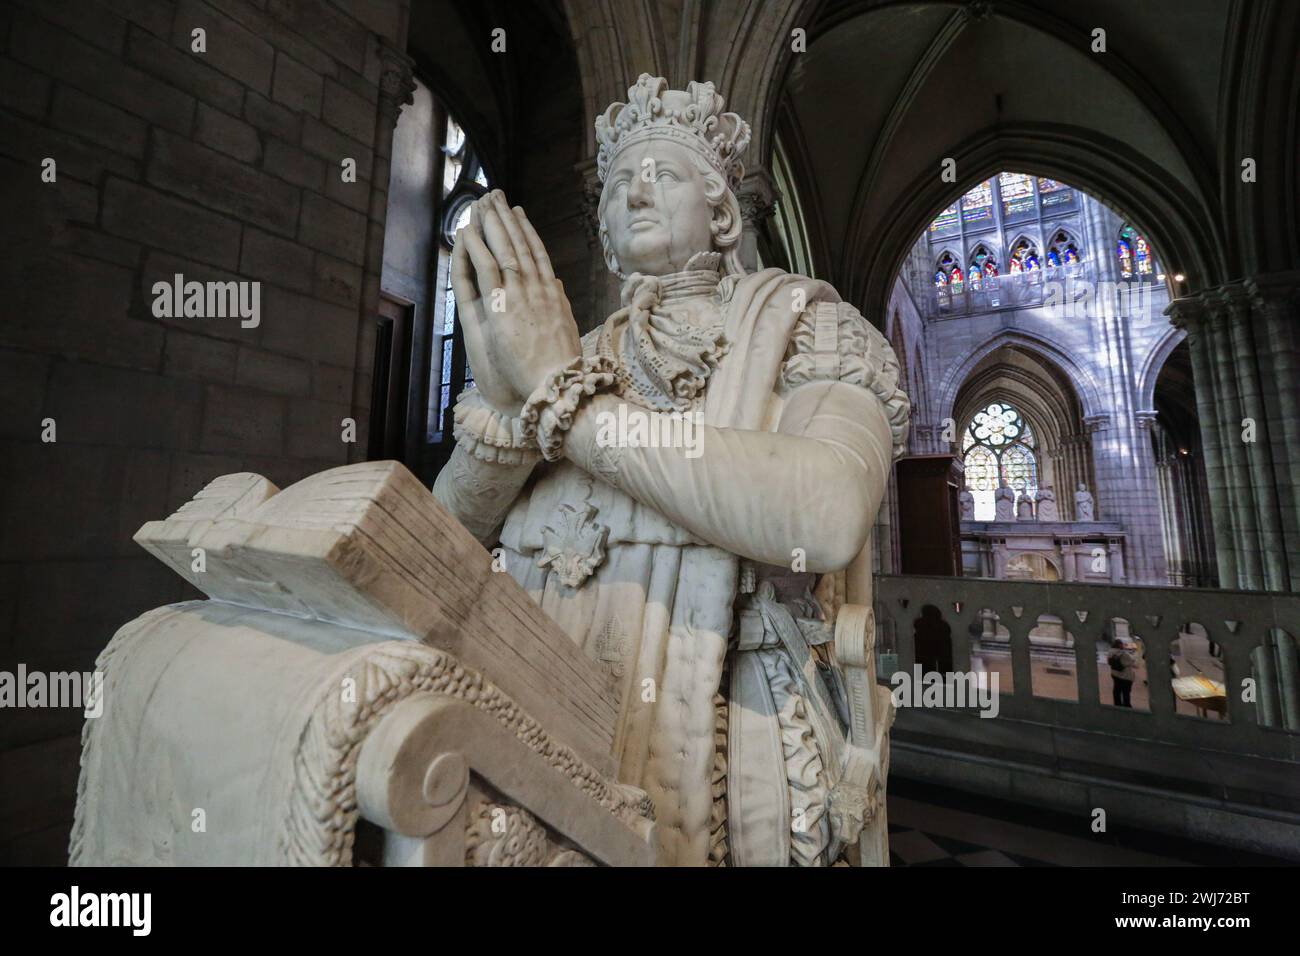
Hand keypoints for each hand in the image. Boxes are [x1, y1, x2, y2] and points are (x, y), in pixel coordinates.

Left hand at [451, 190, 581, 415]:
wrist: (559, 384)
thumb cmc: (562, 365)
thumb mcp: (567, 328)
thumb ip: (560, 304)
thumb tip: (558, 288)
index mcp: (553, 295)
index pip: (538, 254)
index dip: (527, 231)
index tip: (519, 213)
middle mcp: (539, 288)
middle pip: (520, 244)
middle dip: (506, 218)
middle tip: (495, 195)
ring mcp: (521, 295)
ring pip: (503, 249)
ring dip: (490, 223)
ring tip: (480, 202)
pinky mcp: (503, 306)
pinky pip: (487, 268)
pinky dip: (477, 247)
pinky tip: (468, 231)